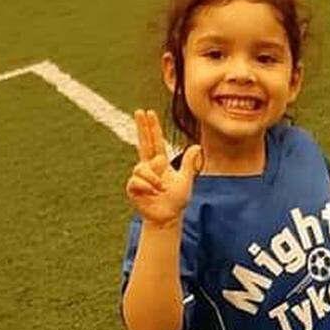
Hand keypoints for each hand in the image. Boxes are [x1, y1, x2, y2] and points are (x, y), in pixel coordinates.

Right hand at [126, 110, 202, 225]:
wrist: (167, 217)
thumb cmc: (176, 199)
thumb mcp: (185, 180)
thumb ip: (189, 163)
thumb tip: (197, 146)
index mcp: (160, 163)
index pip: (155, 141)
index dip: (152, 127)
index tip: (149, 113)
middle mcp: (148, 167)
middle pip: (143, 143)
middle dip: (141, 127)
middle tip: (139, 111)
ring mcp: (139, 177)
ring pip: (141, 167)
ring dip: (153, 179)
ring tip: (160, 189)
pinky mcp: (132, 187)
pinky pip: (137, 181)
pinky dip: (147, 187)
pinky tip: (152, 193)